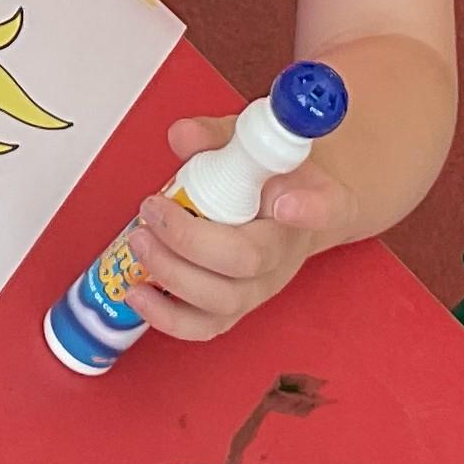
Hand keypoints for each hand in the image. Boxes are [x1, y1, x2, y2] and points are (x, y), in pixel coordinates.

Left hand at [114, 112, 348, 338]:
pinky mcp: (235, 308)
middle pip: (249, 260)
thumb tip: (182, 136)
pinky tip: (137, 292)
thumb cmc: (266, 174)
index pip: (326, 208)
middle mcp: (288, 252)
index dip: (309, 209)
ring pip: (223, 299)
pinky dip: (167, 317)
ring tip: (140, 241)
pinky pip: (205, 327)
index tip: (284, 201)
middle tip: (153, 210)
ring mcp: (261, 287)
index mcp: (310, 201)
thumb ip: (216, 136)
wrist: (286, 205)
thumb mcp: (248, 141)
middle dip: (191, 239)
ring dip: (172, 274)